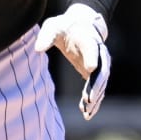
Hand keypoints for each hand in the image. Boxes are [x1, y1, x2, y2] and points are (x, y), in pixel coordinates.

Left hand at [35, 3, 111, 119]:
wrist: (79, 26)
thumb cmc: (64, 27)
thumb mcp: (53, 26)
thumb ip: (46, 36)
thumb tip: (37, 49)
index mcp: (88, 39)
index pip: (92, 48)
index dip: (92, 57)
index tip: (90, 68)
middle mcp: (98, 52)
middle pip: (102, 70)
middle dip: (97, 85)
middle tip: (90, 99)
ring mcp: (99, 64)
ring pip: (102, 82)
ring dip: (96, 97)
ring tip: (87, 111)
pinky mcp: (95, 73)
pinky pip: (97, 88)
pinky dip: (94, 100)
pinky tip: (87, 112)